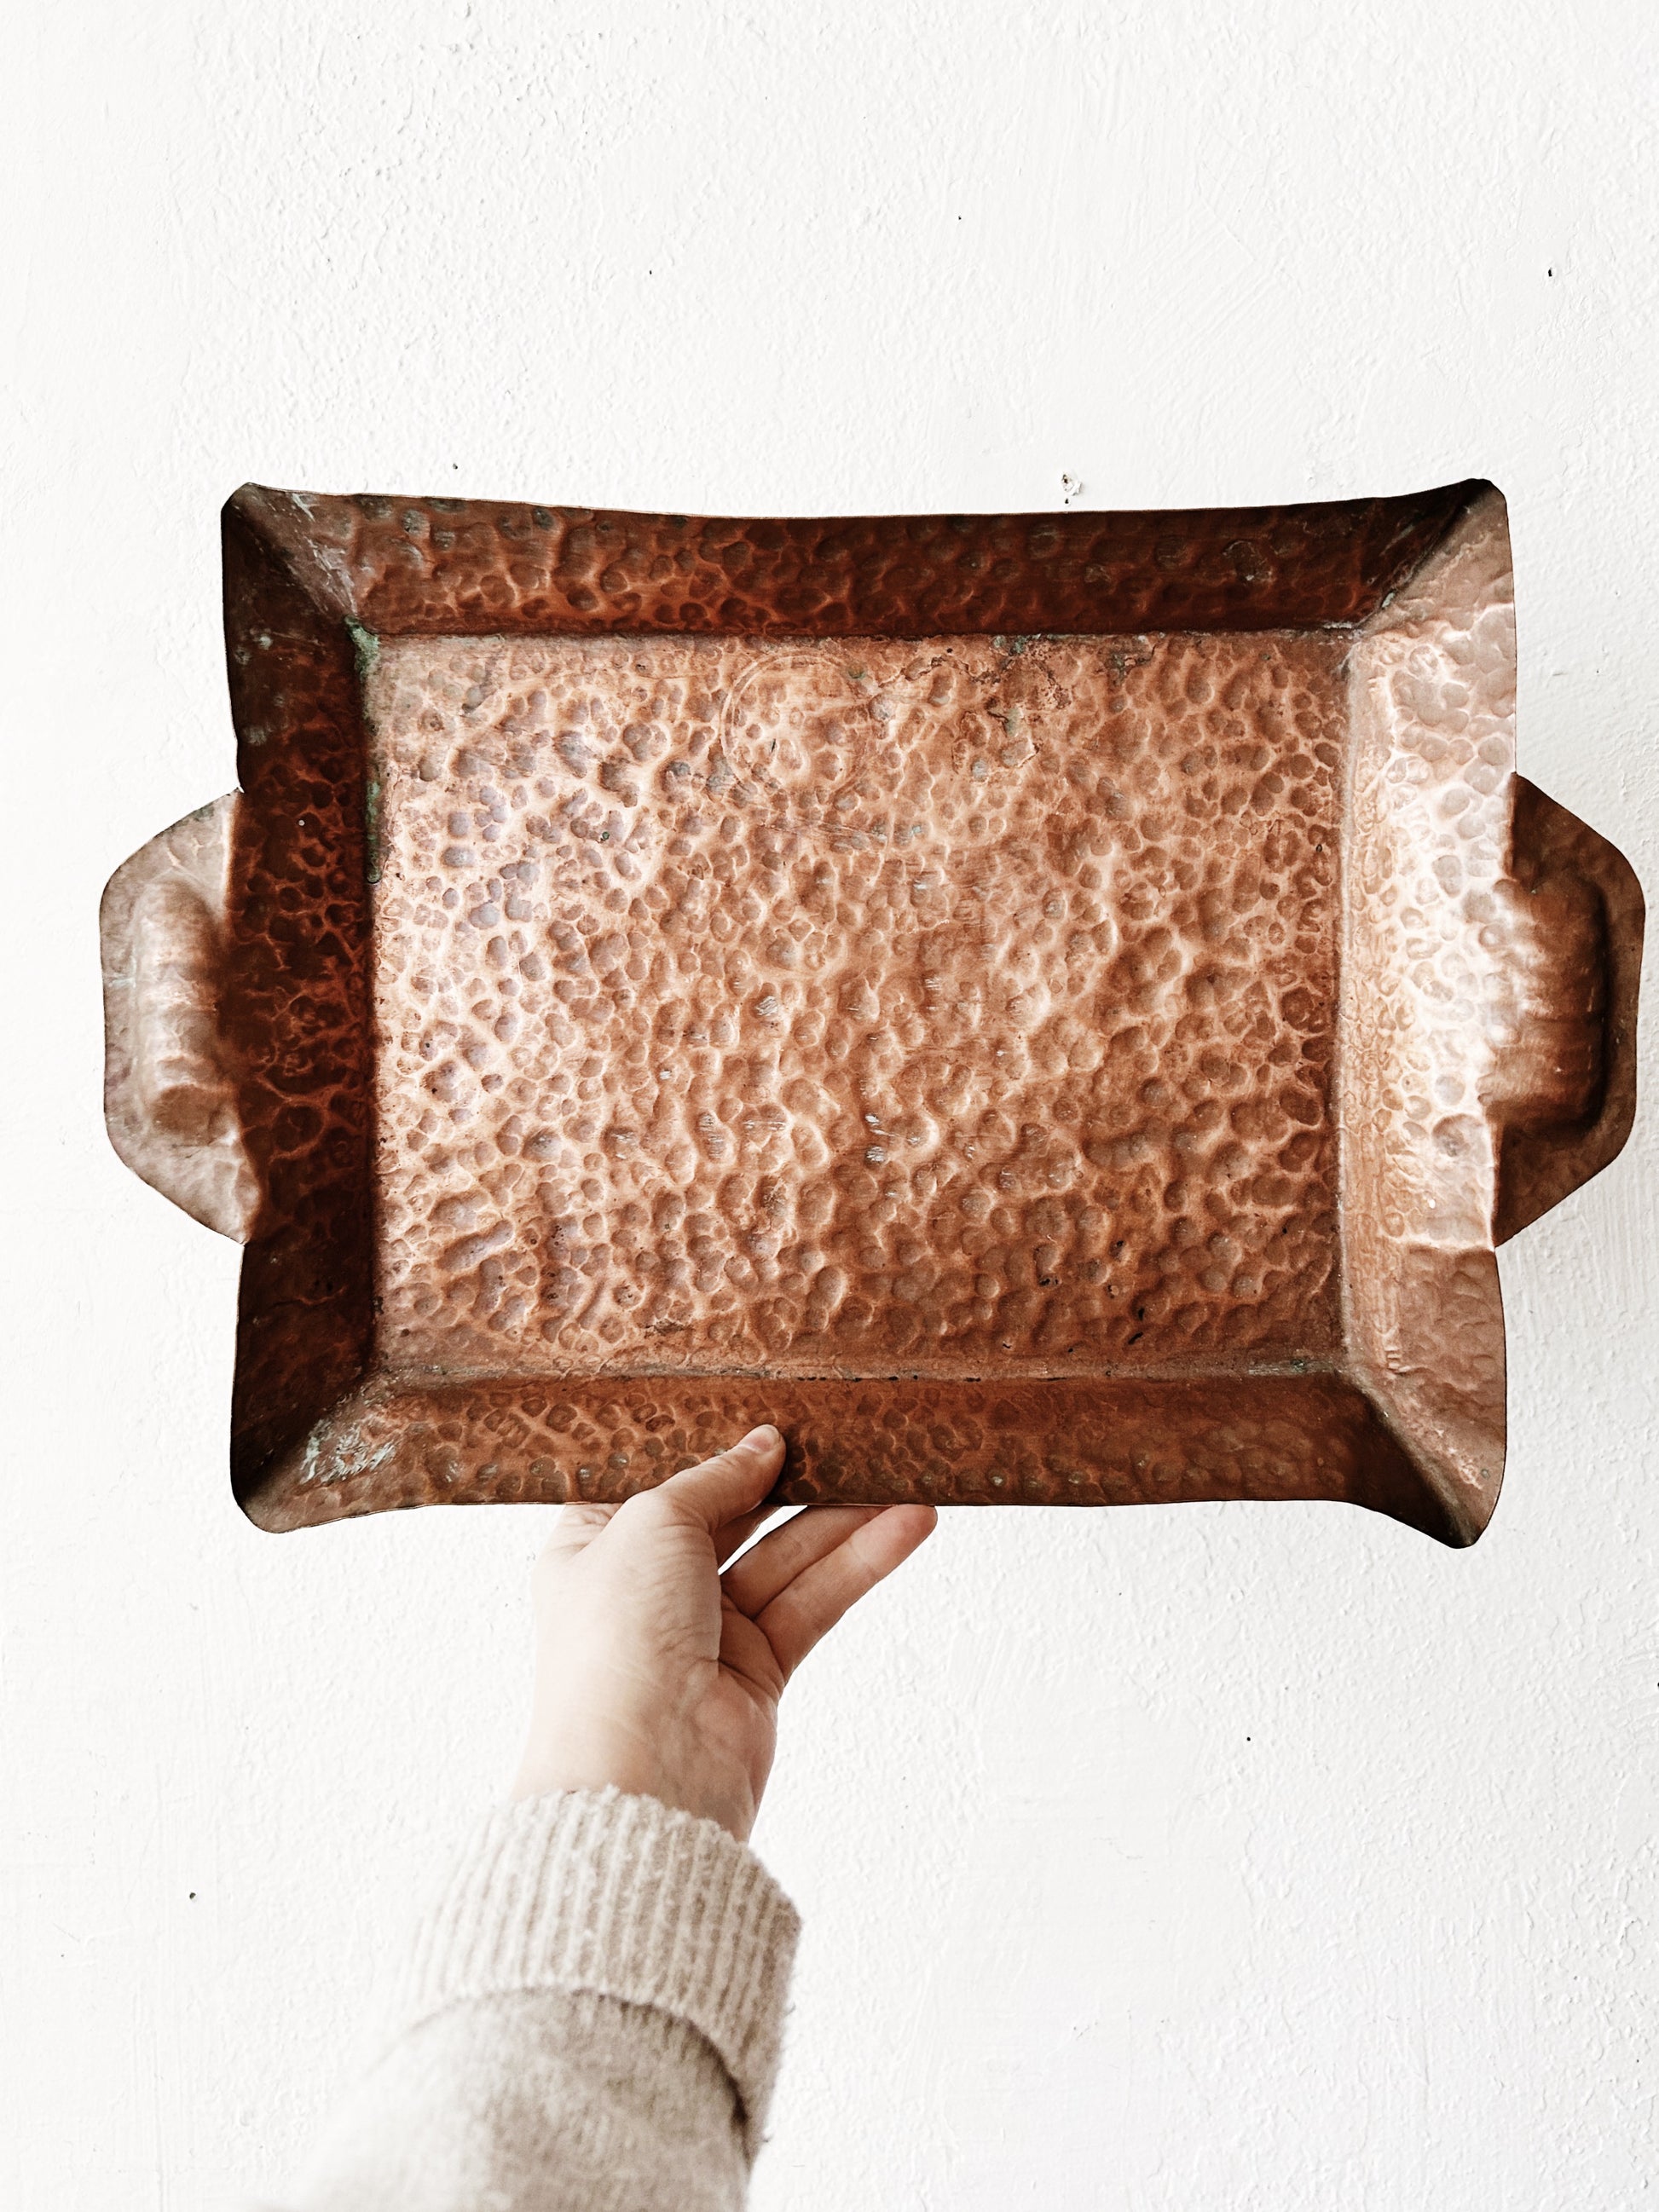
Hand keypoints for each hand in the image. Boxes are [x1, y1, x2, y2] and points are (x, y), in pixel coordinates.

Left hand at [513, 1425, 935, 1840]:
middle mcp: (649, 1587)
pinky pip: (814, 1601)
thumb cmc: (614, 1645)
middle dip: (793, 1478)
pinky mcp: (758, 1668)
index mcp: (594, 1546)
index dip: (714, 1447)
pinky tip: (906, 1526)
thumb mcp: (652, 1522)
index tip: (769, 1407)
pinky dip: (859, 1564)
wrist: (644, 1776)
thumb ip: (716, 1480)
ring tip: (906, 1475)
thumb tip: (761, 1445)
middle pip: (734, 1514)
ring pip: (786, 1556)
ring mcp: (705, 1630)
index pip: (662, 1481)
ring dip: (845, 1518)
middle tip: (852, 1435)